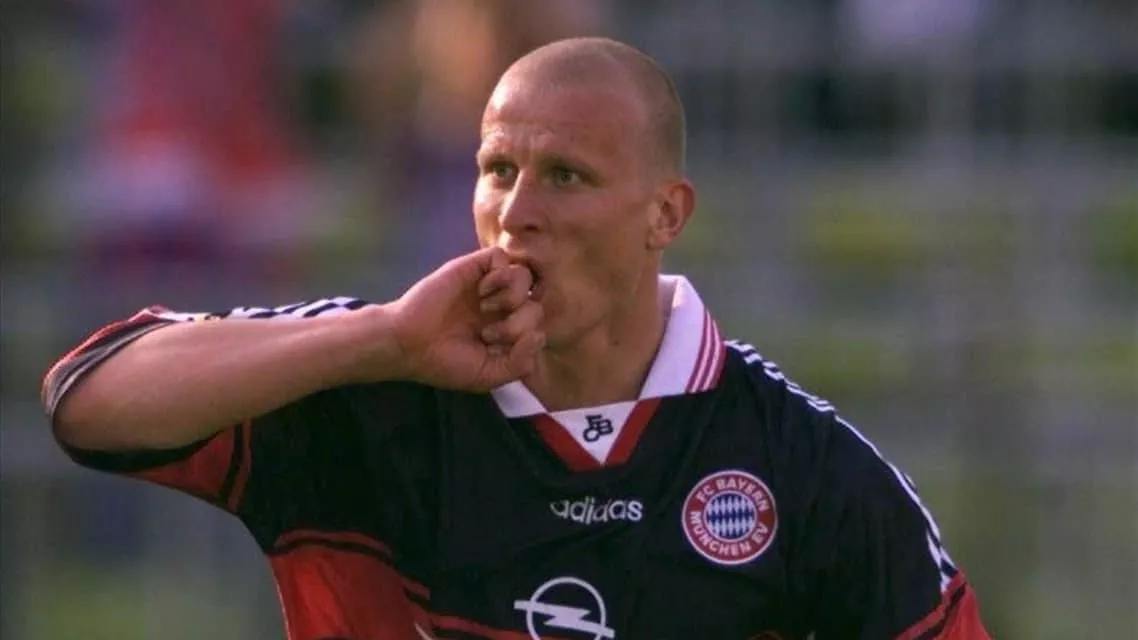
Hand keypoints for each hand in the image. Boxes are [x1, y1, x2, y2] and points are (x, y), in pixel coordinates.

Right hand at [386, 247, 544, 390]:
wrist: (408, 344)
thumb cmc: (445, 362)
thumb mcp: (487, 375)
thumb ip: (519, 363)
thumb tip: (539, 335)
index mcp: (506, 330)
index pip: (538, 324)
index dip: (527, 337)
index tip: (498, 349)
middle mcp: (501, 306)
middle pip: (536, 302)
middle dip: (519, 323)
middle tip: (489, 335)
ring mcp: (488, 285)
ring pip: (525, 276)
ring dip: (512, 297)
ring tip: (487, 310)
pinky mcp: (473, 267)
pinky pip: (502, 257)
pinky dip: (499, 275)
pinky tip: (482, 291)